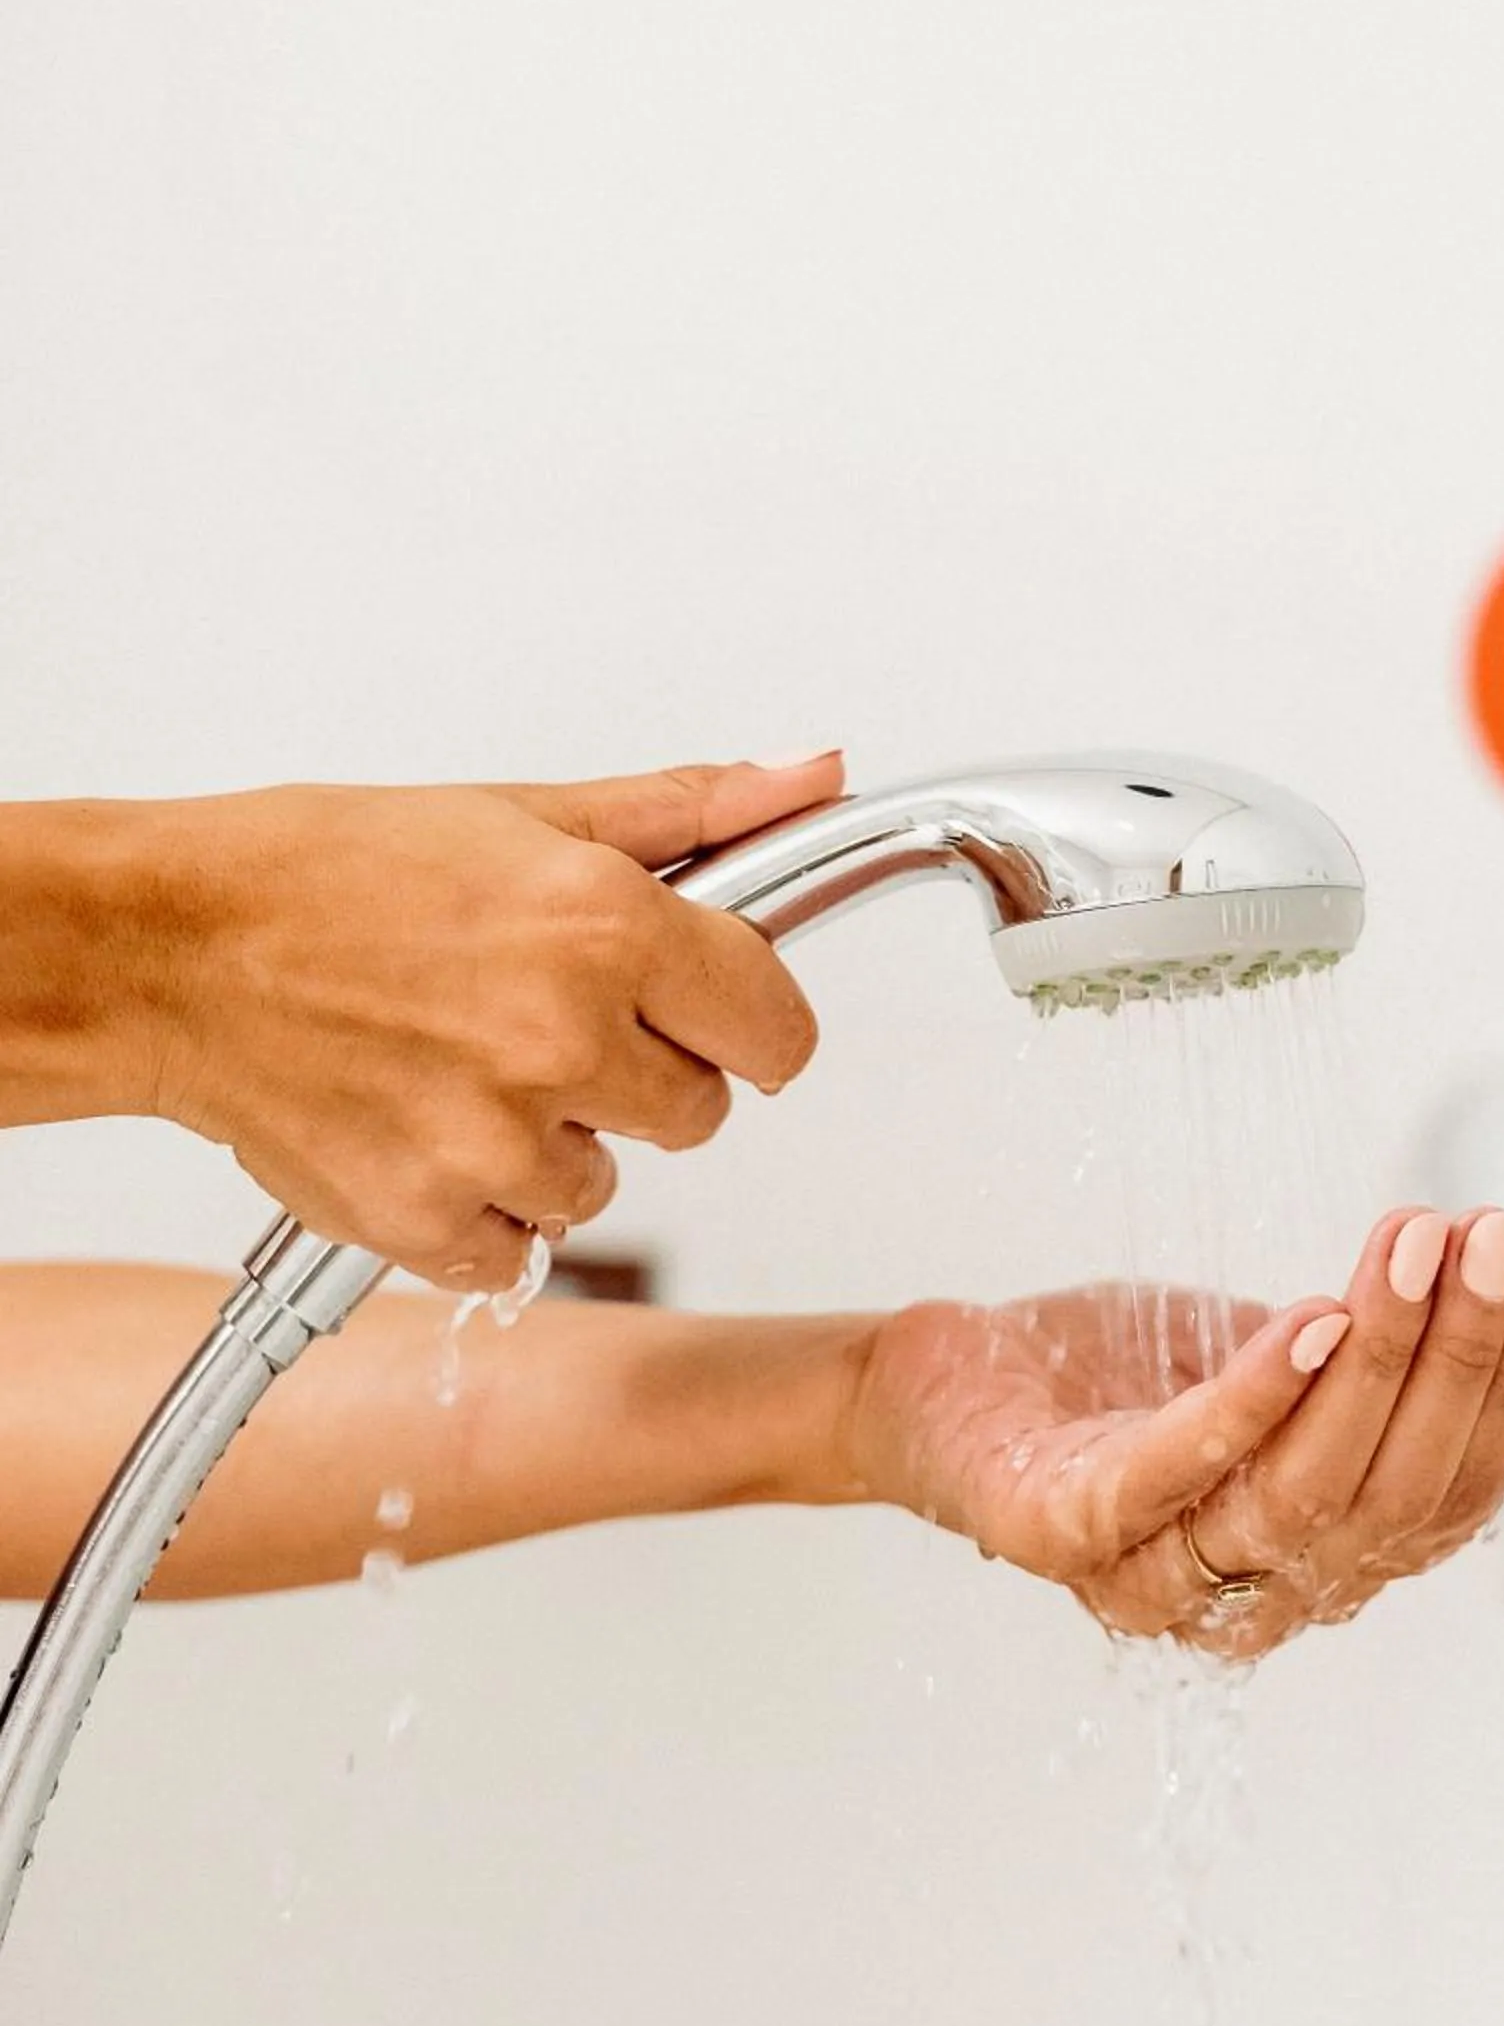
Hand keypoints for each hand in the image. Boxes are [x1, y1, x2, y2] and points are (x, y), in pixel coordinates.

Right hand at [120, 755, 840, 1285]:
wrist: (170, 950)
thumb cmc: (324, 875)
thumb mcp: (521, 815)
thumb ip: (689, 814)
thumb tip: (811, 777)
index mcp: (604, 927)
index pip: (777, 1030)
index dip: (743, 1022)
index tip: (703, 1014)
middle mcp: (562, 1037)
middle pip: (698, 1114)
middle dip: (640, 1075)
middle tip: (539, 1022)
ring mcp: (497, 1141)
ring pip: (606, 1185)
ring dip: (554, 1144)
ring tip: (460, 1067)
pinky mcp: (431, 1219)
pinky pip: (521, 1248)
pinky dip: (481, 1209)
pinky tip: (423, 1130)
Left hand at [847, 1208, 1503, 1658]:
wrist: (936, 1385)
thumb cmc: (1111, 1382)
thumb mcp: (1269, 1368)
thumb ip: (1368, 1365)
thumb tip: (1496, 1276)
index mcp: (1317, 1567)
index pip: (1451, 1501)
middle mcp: (1249, 1599)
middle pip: (1393, 1498)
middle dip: (1458, 1359)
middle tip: (1486, 1239)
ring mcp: (1153, 1579)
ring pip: (1306, 1490)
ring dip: (1378, 1360)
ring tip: (1412, 1248)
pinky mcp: (1063, 1533)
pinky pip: (1179, 1472)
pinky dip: (1256, 1395)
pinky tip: (1313, 1320)